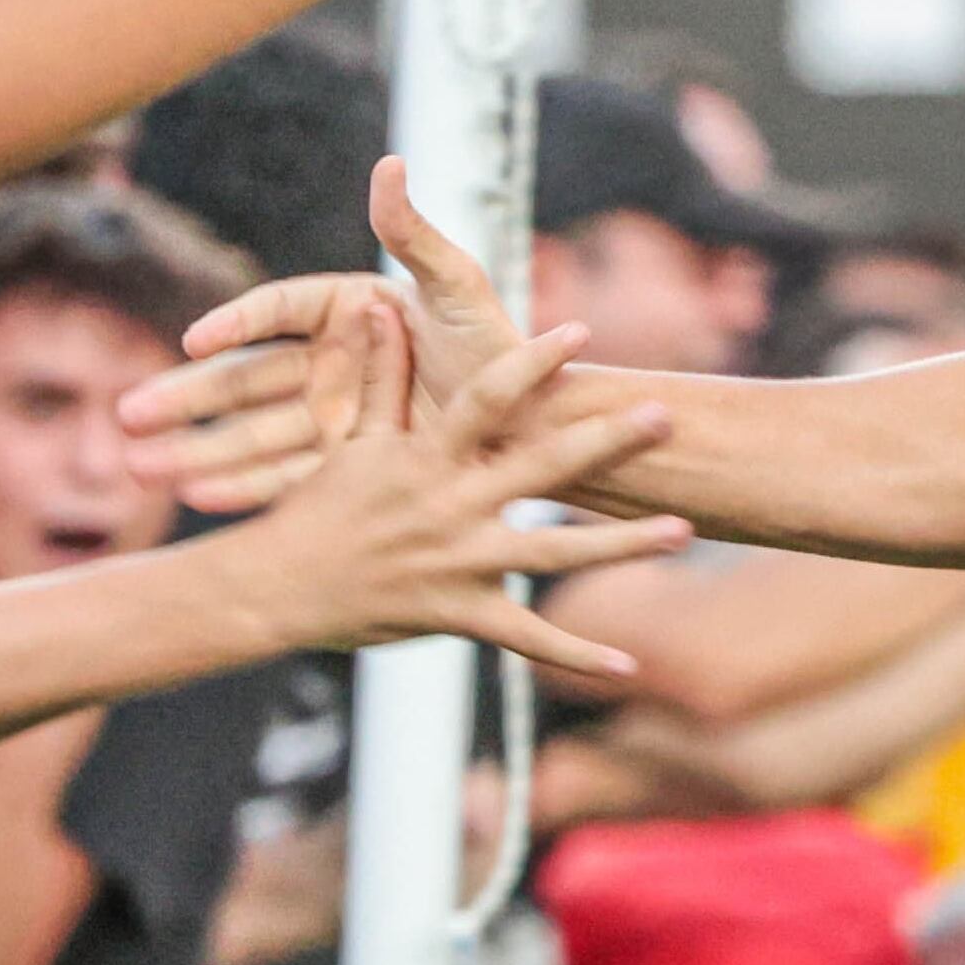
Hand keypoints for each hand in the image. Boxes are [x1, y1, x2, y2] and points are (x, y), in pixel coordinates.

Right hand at [123, 159, 531, 513]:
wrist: (536, 424)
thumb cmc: (503, 348)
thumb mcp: (460, 287)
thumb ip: (415, 233)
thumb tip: (388, 164)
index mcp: (349, 311)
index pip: (277, 312)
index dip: (235, 324)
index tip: (198, 341)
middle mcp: (333, 364)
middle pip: (244, 381)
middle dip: (185, 401)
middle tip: (128, 416)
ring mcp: (335, 417)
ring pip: (252, 435)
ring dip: (196, 452)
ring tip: (139, 467)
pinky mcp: (347, 465)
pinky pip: (287, 477)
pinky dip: (244, 489)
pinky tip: (196, 501)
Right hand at [227, 301, 687, 679]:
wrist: (281, 587)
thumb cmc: (323, 507)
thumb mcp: (352, 437)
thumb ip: (379, 372)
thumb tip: (378, 300)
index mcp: (428, 457)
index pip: (488, 400)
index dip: (532, 365)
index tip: (579, 331)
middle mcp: (451, 506)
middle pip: (540, 468)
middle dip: (605, 441)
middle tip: (666, 415)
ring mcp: (460, 563)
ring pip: (554, 552)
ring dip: (622, 544)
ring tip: (683, 529)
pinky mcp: (462, 614)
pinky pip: (529, 639)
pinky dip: (579, 653)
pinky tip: (630, 664)